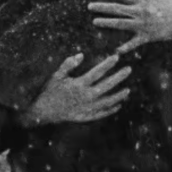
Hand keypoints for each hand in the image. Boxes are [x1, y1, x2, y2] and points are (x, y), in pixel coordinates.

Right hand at [16, 54, 130, 127]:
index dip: (107, 64)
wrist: (43, 112)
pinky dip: (110, 110)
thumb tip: (81, 54)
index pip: (97, 72)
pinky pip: (101, 114)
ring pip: (107, 102)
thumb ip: (68, 65)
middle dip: (118, 77)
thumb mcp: (56, 76)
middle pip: (106, 86)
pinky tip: (118, 105)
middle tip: (129, 69)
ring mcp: (86, 108)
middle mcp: (85, 97)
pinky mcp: (85, 116)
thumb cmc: (49, 91)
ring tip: (128, 90)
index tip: (116, 57)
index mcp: (79, 85)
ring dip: (118, 96)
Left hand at [88, 0, 171, 57]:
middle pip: (116, 9)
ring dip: (106, 22)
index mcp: (143, 0)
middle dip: (102, 7)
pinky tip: (116, 50)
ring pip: (120, 24)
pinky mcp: (146, 36)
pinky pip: (133, 43)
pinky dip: (125, 47)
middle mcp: (139, 12)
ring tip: (95, 21)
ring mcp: (141, 25)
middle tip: (89, 6)